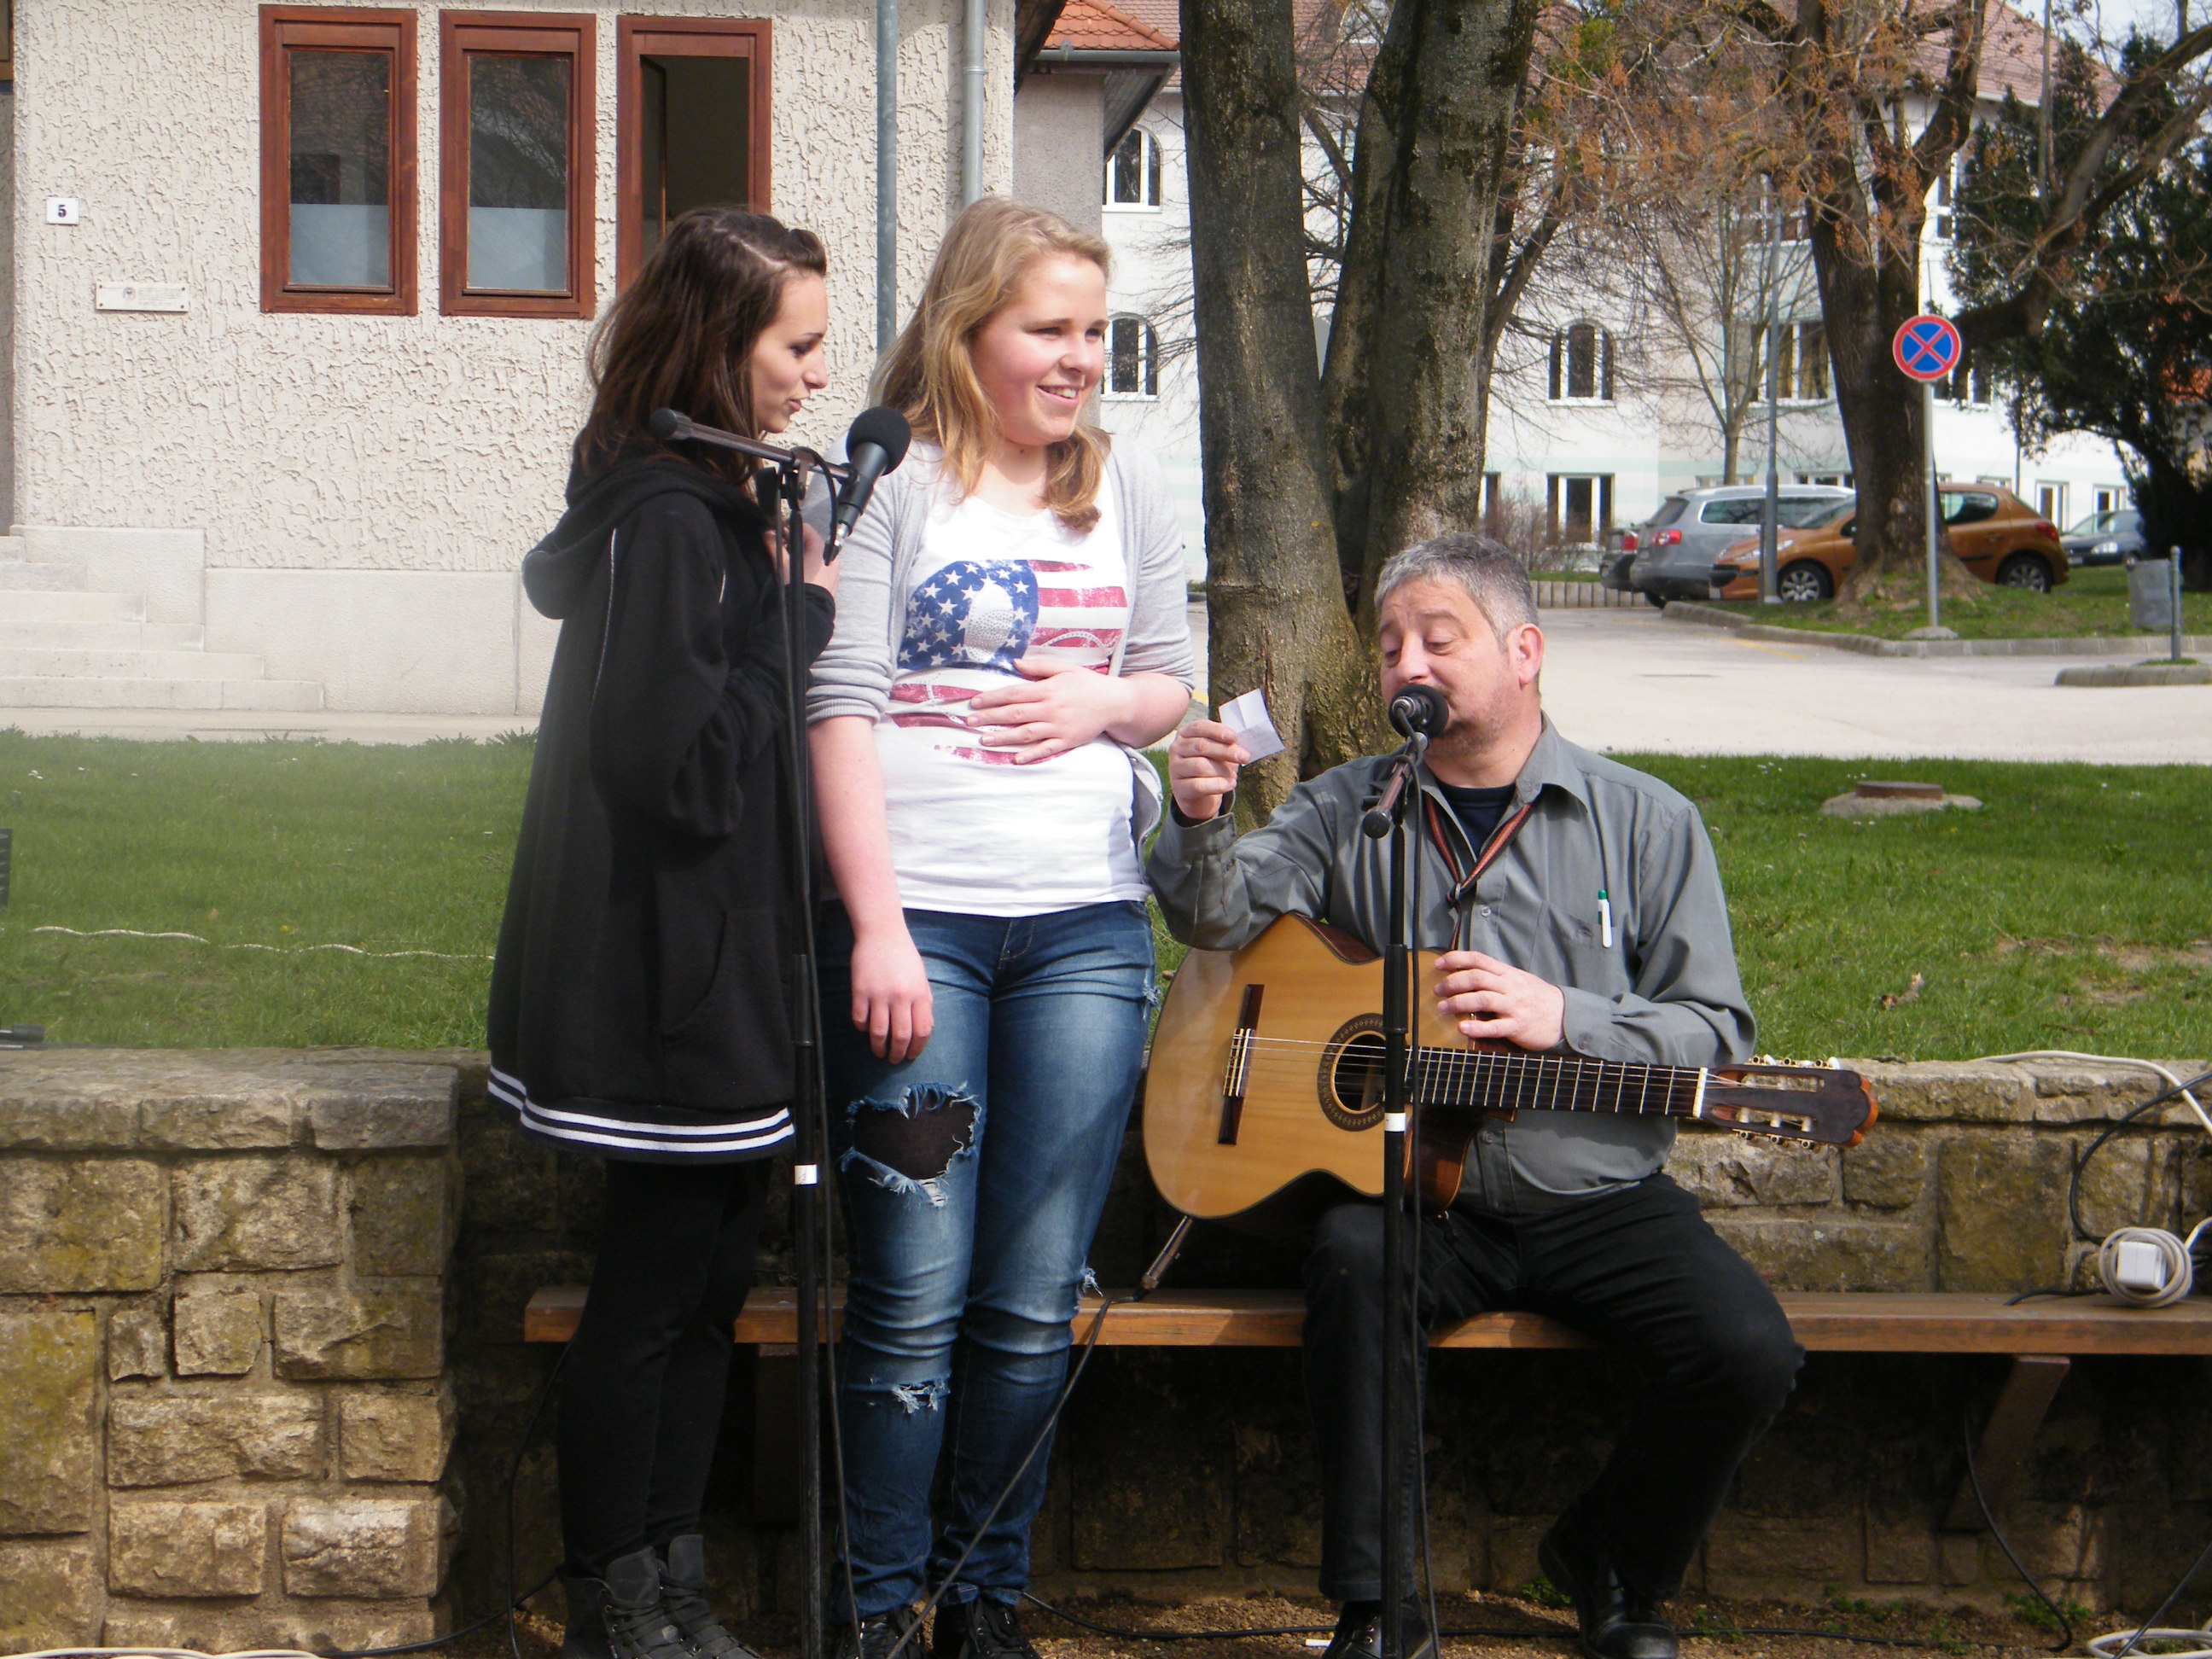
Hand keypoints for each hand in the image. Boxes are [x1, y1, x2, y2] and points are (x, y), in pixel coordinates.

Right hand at [767, 524, 838, 595]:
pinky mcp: (832, 582)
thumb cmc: (798, 588)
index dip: (791, 527)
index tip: (780, 529)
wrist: (810, 614)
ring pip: (817, 555)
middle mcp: (831, 558)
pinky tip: (799, 571)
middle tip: (781, 543)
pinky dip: (810, 564)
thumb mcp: (783, 565)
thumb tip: (766, 532)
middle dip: (796, 541)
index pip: (807, 529)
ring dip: (803, 553)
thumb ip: (774, 546)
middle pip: (812, 542)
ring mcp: (834, 571)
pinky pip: (821, 567)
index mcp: (822, 550)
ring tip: (788, 558)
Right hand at [849, 927, 933, 1062]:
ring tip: (879, 1052)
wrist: (882, 934)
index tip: (912, 1055)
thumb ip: (924, 1002)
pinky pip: (860, 1019)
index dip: (917, 1047)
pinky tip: (865, 1029)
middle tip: (894, 1060)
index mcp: (919, 994)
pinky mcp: (859, 991)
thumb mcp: (921, 978)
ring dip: (879, 1047)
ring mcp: (879, 994)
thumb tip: (925, 1028)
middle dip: (898, 1054)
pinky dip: (862, 1029)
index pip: (922, 1030)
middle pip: (901, 1036)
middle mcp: (900, 997)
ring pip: (878, 1032)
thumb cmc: (904, 956)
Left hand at [965, 657, 1136, 761]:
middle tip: (969, 722)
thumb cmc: (1087, 683)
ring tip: (984, 740)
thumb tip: (1015, 662)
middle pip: (1015, 714)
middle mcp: (1051, 708)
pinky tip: (1015, 758)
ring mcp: (1059, 727)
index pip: (1014, 693)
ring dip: (1003, 737)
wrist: (1114, 702)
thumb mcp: (1065, 667)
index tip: (974, 702)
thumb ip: (1039, 665)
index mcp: (1048, 689)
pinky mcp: (1067, 741)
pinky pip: (1046, 749)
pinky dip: (1031, 754)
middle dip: (990, 718)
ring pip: (1026, 733)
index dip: (992, 698)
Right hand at [1165, 719, 1247, 821]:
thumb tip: (1241, 746)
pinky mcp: (1178, 788)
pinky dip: (1218, 785)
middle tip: (1244, 757)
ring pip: (1200, 766)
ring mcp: (1174, 769)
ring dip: (1222, 771)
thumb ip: (1227, 745)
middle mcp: (1176, 749)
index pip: (1199, 727)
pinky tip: (1230, 785)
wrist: (1201, 796)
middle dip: (1226, 751)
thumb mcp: (1219, 753)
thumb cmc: (1212, 768)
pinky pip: (1199, 785)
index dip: (1218, 731)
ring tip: (1234, 776)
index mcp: (1185, 734)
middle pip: (1201, 746)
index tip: (1235, 737)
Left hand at [1433, 951, 1565, 1049]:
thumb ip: (1495, 976)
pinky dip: (1477, 1027)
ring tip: (1442, 1008)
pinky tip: (1462, 1028)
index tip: (1438, 965)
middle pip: (1477, 978)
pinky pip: (1495, 1027)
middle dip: (1453, 982)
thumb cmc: (1536, 997)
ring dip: (1459, 1002)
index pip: (1479, 959)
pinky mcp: (1518, 1026)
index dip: (1456, 959)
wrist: (1564, 1016)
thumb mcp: (1517, 979)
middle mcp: (1509, 987)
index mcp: (1507, 973)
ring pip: (1483, 999)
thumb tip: (1466, 972)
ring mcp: (1514, 1006)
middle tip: (1437, 990)